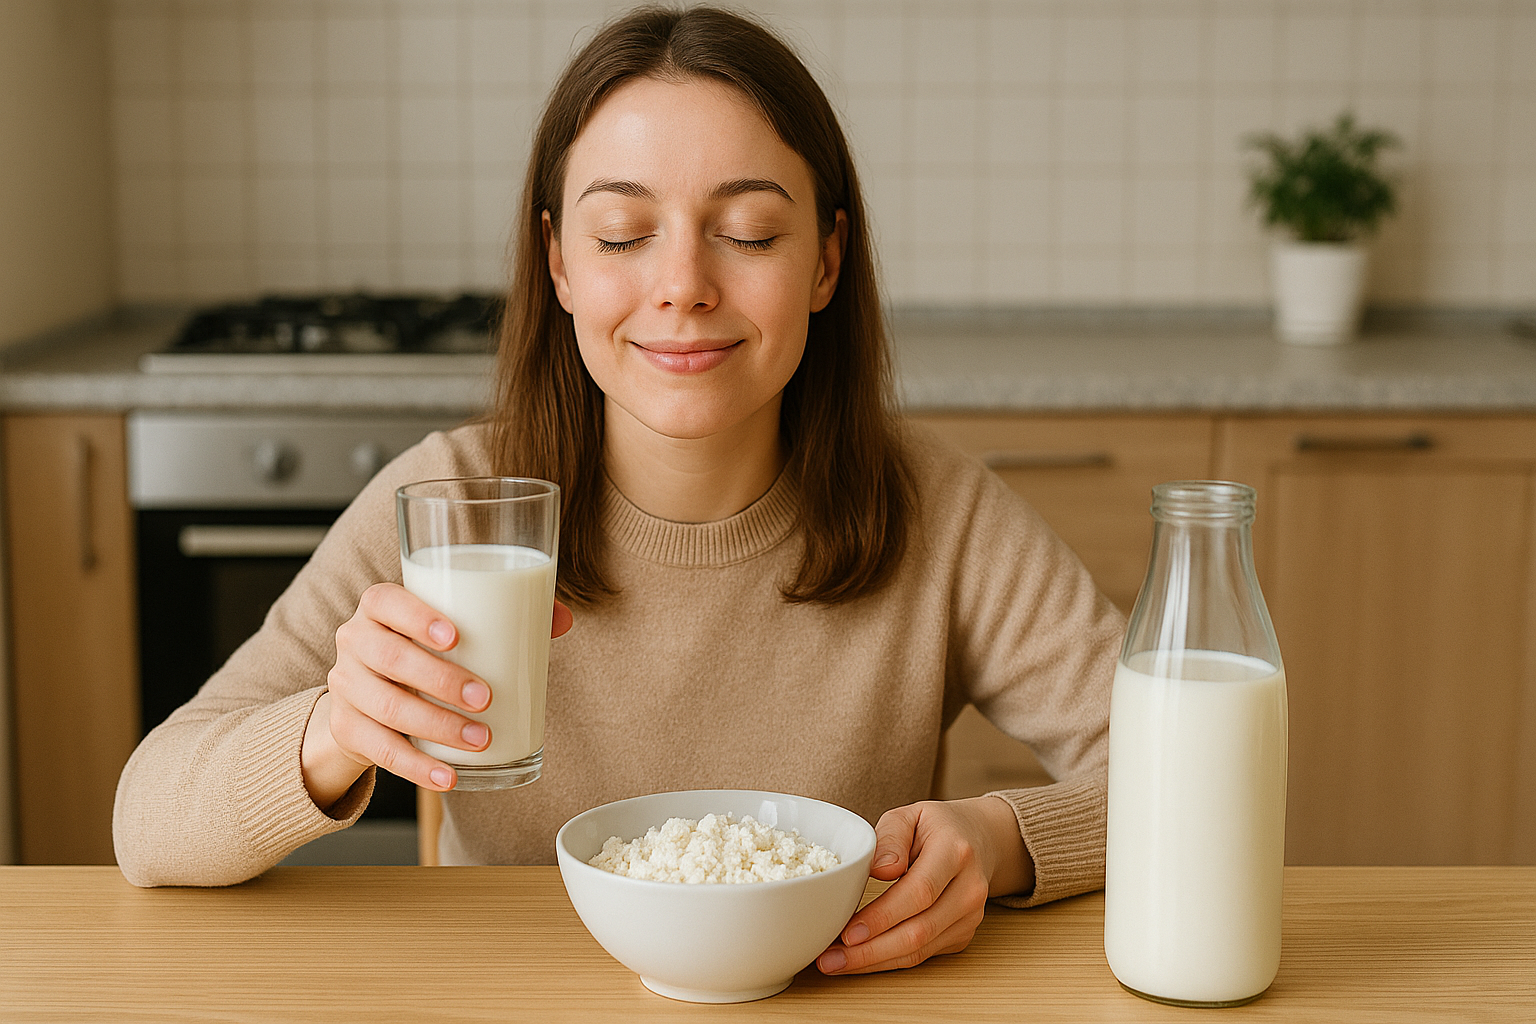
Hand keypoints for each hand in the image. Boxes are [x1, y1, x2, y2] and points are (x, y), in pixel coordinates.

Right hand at [301, 583, 572, 810]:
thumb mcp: (452, 627)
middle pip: (389, 657)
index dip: (415, 617)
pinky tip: (448, 777)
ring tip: (480, 739)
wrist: (369, 693)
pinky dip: (417, 767)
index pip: (385, 602)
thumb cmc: (424, 650)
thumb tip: (561, 619)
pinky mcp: (347, 729)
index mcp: (379, 608)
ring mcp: (347, 686)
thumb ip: (504, 617)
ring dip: (438, 726)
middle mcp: (354, 642)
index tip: (455, 637)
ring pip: (387, 707)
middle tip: (484, 697)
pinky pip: (380, 751)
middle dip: (440, 680)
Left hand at [815, 796, 1033, 974]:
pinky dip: (887, 961)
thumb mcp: (910, 815)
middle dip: (870, 950)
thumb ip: (890, 837)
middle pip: (918, 931)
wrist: (981, 840)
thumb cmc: (939, 827)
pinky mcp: (962, 935)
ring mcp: (969, 917)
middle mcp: (969, 889)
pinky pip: (922, 956)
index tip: (848, 932)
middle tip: (829, 958)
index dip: (882, 916)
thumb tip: (879, 870)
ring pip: (919, 951)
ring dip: (874, 962)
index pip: (919, 892)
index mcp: (956, 852)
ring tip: (835, 962)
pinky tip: (860, 958)